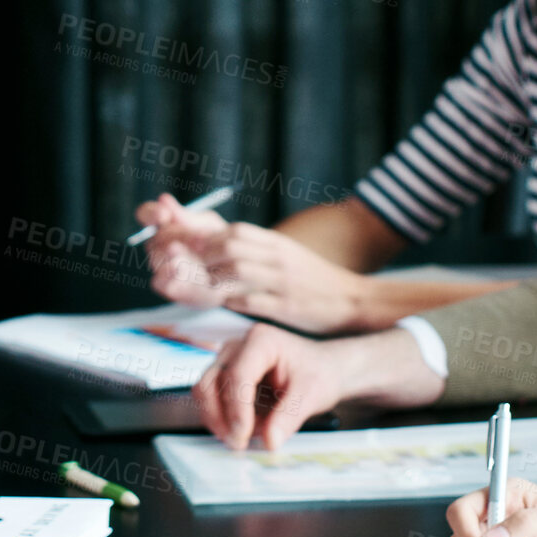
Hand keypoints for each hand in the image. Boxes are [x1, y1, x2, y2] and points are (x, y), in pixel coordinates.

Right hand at [135, 193, 233, 307]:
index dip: (150, 214)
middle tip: (179, 244)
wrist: (241, 266)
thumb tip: (163, 199)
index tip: (164, 214)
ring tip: (179, 264)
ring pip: (161, 270)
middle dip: (168, 244)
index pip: (147, 215)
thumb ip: (188, 218)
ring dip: (172, 267)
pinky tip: (182, 281)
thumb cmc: (219, 241)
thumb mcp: (208, 225)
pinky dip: (178, 285)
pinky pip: (174, 290)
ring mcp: (167, 273)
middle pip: (155, 245)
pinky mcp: (180, 293)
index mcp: (164, 229)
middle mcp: (160, 251)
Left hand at [136, 194, 371, 333]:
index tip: (185, 249)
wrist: (353, 300)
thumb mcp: (289, 258)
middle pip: (229, 246)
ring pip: (236, 270)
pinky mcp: (286, 305)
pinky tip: (220, 305)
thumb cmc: (316, 282)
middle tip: (182, 270)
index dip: (203, 238)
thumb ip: (258, 253)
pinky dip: (229, 301)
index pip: (233, 232)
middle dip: (200, 256)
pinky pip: (249, 300)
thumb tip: (220, 253)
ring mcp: (281, 280)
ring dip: (210, 278)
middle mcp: (277, 257)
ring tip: (196, 287)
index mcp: (276, 244)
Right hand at [193, 323, 441, 450]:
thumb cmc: (327, 374)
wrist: (338, 369)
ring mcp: (229, 356)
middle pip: (208, 383)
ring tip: (237, 440)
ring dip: (215, 418)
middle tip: (236, 444)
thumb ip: (288, 416)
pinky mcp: (227, 372)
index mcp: (259, 340)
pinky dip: (219, 416)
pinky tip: (239, 431)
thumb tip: (268, 443)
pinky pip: (211, 395)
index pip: (234, 379)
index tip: (243, 441)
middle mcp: (238, 343)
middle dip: (219, 416)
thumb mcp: (314, 394)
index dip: (235, 413)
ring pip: (204, 389)